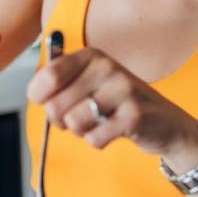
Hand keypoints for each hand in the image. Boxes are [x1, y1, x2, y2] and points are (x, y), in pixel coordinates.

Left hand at [26, 48, 197, 161]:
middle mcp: (107, 67)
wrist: (164, 122)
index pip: (47, 76)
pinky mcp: (134, 115)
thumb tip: (34, 88)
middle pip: (55, 105)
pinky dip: (98, 141)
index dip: (41, 97)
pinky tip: (114, 131)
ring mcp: (122, 90)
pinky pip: (94, 138)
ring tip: (99, 122)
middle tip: (81, 116)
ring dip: (81, 131)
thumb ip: (59, 81)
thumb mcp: (89, 82)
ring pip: (73, 123)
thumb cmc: (118, 103)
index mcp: (92, 56)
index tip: (51, 101)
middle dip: (62, 120)